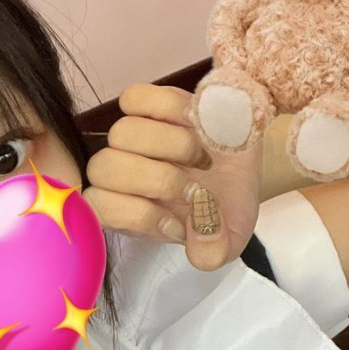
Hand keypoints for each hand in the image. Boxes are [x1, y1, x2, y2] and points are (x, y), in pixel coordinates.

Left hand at [82, 84, 261, 270]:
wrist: (247, 157)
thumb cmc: (228, 201)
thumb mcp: (228, 238)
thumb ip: (213, 251)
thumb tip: (202, 247)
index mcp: (126, 212)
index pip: (100, 208)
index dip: (140, 215)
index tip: (179, 223)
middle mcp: (119, 174)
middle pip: (106, 168)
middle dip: (160, 180)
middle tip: (196, 187)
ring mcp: (129, 136)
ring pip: (122, 132)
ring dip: (171, 146)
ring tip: (202, 157)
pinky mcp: (144, 104)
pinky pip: (135, 98)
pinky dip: (168, 110)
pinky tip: (194, 124)